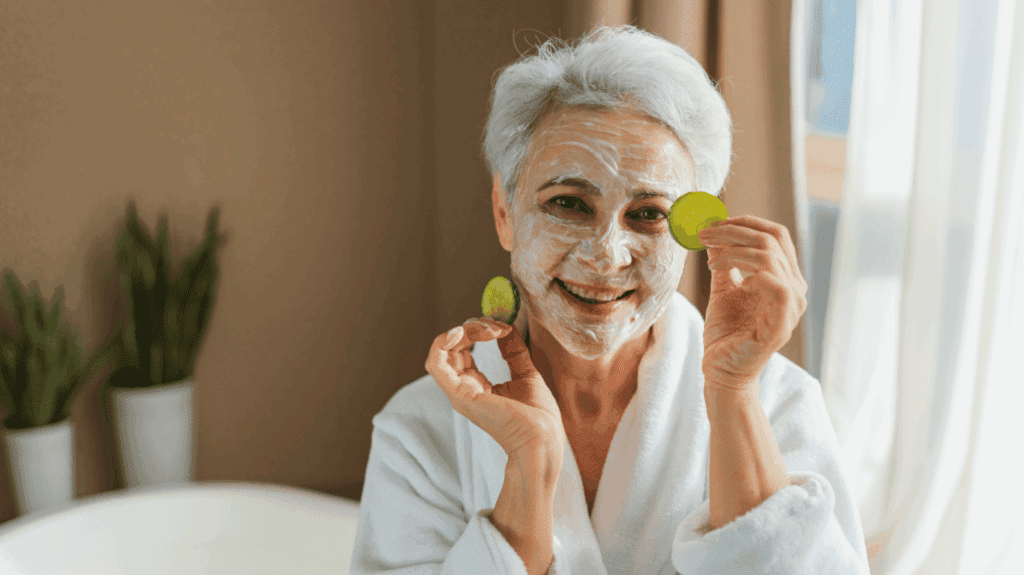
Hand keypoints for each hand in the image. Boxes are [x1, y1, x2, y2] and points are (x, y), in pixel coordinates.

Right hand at [426, 317, 565, 460]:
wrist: (543, 439)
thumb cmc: (537, 416)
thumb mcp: (525, 373)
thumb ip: (513, 351)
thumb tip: (506, 327)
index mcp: (477, 386)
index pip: (463, 350)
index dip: (478, 331)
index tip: (502, 327)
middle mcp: (463, 389)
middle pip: (453, 347)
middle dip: (473, 327)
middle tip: (497, 327)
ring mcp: (459, 392)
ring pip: (442, 351)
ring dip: (463, 331)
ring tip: (488, 329)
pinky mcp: (460, 395)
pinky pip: (436, 365)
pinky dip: (442, 343)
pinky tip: (461, 332)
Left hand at [697, 215, 807, 392]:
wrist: (722, 371)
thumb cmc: (726, 334)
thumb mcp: (723, 290)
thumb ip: (724, 264)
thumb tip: (715, 236)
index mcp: (784, 278)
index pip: (775, 235)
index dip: (745, 222)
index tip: (714, 222)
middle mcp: (795, 290)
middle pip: (771, 240)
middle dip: (733, 231)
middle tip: (704, 233)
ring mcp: (791, 307)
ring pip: (770, 257)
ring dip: (734, 250)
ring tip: (711, 261)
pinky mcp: (781, 324)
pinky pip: (776, 286)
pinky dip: (750, 273)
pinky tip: (733, 280)